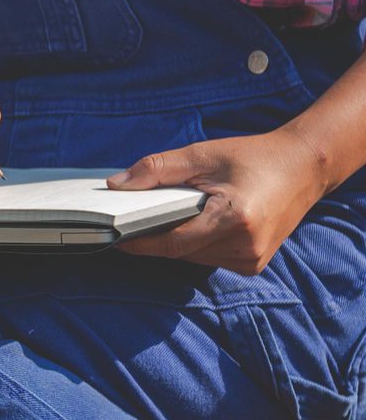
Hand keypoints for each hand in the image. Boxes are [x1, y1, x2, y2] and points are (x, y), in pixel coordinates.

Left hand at [107, 124, 328, 273]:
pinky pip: (207, 258)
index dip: (139, 242)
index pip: (172, 243)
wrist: (306, 166)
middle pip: (180, 252)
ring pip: (192, 258)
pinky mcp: (252, 265)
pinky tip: (202, 222)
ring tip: (180, 212)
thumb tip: (115, 185)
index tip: (112, 236)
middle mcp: (245, 247)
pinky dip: (196, 244)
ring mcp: (251, 261)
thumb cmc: (255, 157)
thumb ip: (157, 170)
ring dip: (178, 240)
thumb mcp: (203, 154)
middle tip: (140, 215)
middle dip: (157, 235)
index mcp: (235, 219)